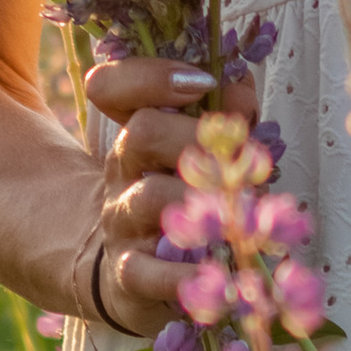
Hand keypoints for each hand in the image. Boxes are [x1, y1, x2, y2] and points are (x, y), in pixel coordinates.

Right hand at [83, 55, 260, 332]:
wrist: (132, 274)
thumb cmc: (183, 199)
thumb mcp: (195, 153)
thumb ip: (222, 113)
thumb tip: (240, 84)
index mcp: (135, 132)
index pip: (110, 86)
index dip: (151, 75)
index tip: (204, 81)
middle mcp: (122, 171)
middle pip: (142, 131)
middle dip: (199, 137)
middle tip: (238, 156)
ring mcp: (121, 223)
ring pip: (151, 197)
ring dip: (204, 201)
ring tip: (239, 212)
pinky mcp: (128, 275)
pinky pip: (150, 272)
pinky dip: (188, 275)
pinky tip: (220, 274)